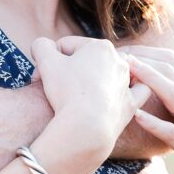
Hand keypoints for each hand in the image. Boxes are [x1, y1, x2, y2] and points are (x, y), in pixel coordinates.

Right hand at [31, 36, 151, 160]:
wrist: (86, 127)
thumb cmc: (67, 91)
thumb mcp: (45, 61)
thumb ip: (41, 46)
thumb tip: (42, 46)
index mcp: (100, 46)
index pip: (66, 47)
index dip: (48, 61)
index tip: (37, 78)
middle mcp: (118, 60)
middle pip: (85, 61)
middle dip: (67, 72)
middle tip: (51, 89)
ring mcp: (127, 83)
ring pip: (106, 75)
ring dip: (90, 81)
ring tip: (74, 96)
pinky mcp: (131, 104)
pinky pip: (136, 92)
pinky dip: (130, 90)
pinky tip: (123, 91)